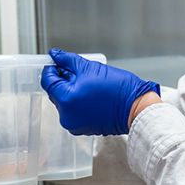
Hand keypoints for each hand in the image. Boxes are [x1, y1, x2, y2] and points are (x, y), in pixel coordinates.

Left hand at [40, 49, 160, 135]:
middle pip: (56, 92)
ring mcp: (74, 124)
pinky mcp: (82, 128)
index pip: (48, 81)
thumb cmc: (118, 88)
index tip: (57, 62)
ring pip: (65, 102)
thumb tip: (55, 55)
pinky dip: (79, 102)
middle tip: (78, 71)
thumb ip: (68, 60)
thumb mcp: (90, 67)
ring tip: (89, 84)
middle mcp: (66, 115)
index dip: (51, 68)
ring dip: (71, 91)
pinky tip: (92, 95)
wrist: (136, 108)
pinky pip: (74, 112)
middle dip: (64, 80)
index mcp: (66, 99)